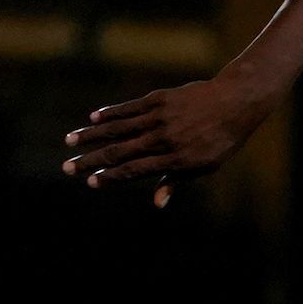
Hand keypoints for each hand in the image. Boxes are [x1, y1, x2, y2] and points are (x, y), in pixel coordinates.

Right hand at [62, 75, 272, 207]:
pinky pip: (130, 108)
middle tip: (67, 168)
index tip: (90, 182)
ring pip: (119, 128)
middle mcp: (165, 140)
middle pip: (120, 152)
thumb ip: (177, 181)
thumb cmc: (220, 140)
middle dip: (91, 161)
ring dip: (92, 135)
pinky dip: (110, 113)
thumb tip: (158, 204)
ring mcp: (161, 118)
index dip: (110, 178)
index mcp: (176, 160)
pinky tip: (92, 118)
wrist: (235, 102)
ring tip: (70, 141)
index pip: (135, 171)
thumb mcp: (204, 166)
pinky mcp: (160, 99)